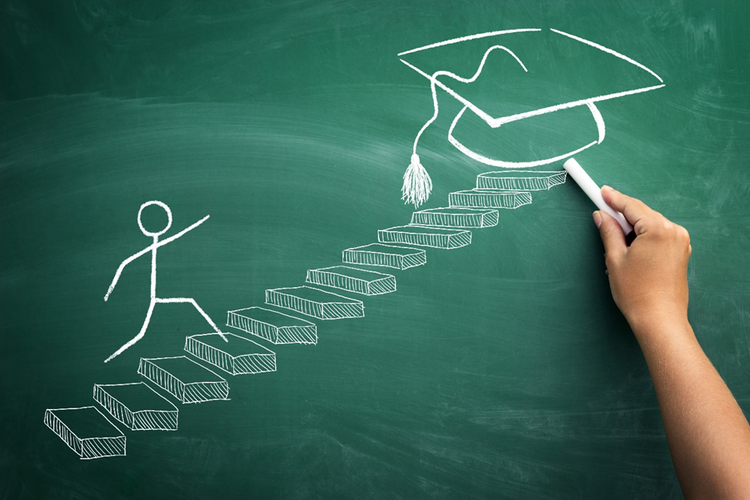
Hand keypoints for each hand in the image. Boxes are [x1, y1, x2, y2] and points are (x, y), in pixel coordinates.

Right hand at [594, 186, 691, 333]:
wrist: (659, 320)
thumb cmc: (637, 293)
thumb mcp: (615, 259)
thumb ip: (609, 232)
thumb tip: (602, 217)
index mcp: (658, 229)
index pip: (631, 206)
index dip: (613, 198)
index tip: (601, 191)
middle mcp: (674, 231)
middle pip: (642, 214)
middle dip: (622, 214)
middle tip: (602, 215)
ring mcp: (681, 242)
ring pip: (650, 224)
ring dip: (633, 228)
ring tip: (616, 243)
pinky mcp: (681, 252)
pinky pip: (659, 235)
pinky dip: (644, 236)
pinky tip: (631, 249)